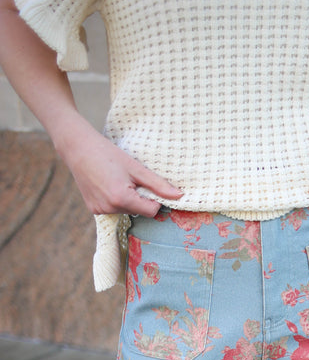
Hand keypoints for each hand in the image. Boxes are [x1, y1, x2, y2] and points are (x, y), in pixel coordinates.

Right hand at [58, 117, 182, 215]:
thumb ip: (158, 185)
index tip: (148, 185)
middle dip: (139, 198)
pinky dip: (115, 200)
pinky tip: (107, 185)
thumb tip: (179, 196)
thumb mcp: (136, 167)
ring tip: (116, 179)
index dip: (154, 200)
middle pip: (138, 211)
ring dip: (127, 199)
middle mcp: (110, 208)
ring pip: (126, 211)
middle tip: (128, 178)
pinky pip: (114, 209)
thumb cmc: (107, 154)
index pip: (151, 211)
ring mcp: (100, 211)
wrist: (77, 148)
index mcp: (122, 198)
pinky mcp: (94, 210)